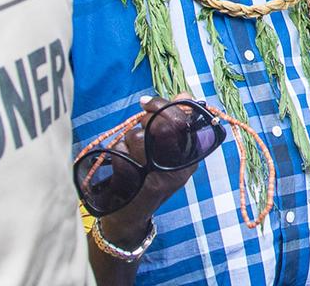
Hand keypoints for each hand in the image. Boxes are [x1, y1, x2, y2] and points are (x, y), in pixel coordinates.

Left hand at [97, 96, 200, 246]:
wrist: (131, 216)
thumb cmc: (146, 176)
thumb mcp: (163, 147)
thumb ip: (172, 121)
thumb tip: (184, 95)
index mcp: (192, 151)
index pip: (183, 116)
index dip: (161, 105)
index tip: (145, 103)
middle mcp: (185, 164)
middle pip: (161, 124)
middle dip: (144, 122)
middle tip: (139, 129)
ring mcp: (168, 176)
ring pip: (137, 138)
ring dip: (127, 142)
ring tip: (132, 156)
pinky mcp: (147, 187)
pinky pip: (123, 154)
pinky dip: (117, 157)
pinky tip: (123, 169)